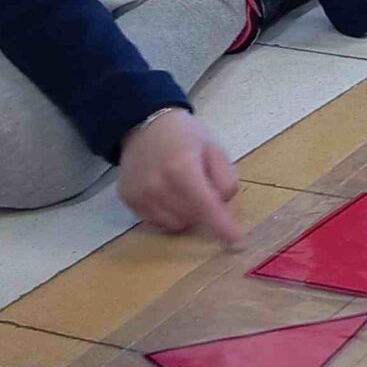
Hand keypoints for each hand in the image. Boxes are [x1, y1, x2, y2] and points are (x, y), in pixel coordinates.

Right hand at [117, 108, 242, 243]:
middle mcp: (157, 185)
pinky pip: (157, 222)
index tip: (237, 242)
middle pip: (193, 217)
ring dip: (186, 214)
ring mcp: (139, 194)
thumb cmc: (185, 137)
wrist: (144, 125)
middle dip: (204, 209)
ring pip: (175, 224)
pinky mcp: (128, 200)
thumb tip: (222, 206)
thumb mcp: (215, 149)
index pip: (206, 206)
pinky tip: (166, 193)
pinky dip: (168, 214)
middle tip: (202, 186)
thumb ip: (225, 178)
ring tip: (182, 189)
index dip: (222, 226)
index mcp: (181, 168)